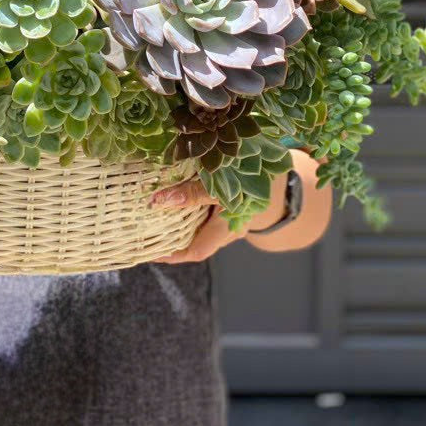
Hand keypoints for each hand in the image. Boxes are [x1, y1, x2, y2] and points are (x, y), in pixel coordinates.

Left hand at [147, 169, 289, 263]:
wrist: (280, 170)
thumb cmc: (252, 176)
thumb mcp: (222, 184)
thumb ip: (192, 193)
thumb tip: (158, 200)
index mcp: (228, 228)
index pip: (196, 251)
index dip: (172, 255)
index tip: (149, 252)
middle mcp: (229, 231)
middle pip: (194, 242)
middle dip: (170, 239)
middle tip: (144, 230)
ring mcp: (230, 221)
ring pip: (199, 228)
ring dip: (178, 224)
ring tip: (153, 215)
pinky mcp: (229, 210)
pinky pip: (204, 216)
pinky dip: (188, 211)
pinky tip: (175, 200)